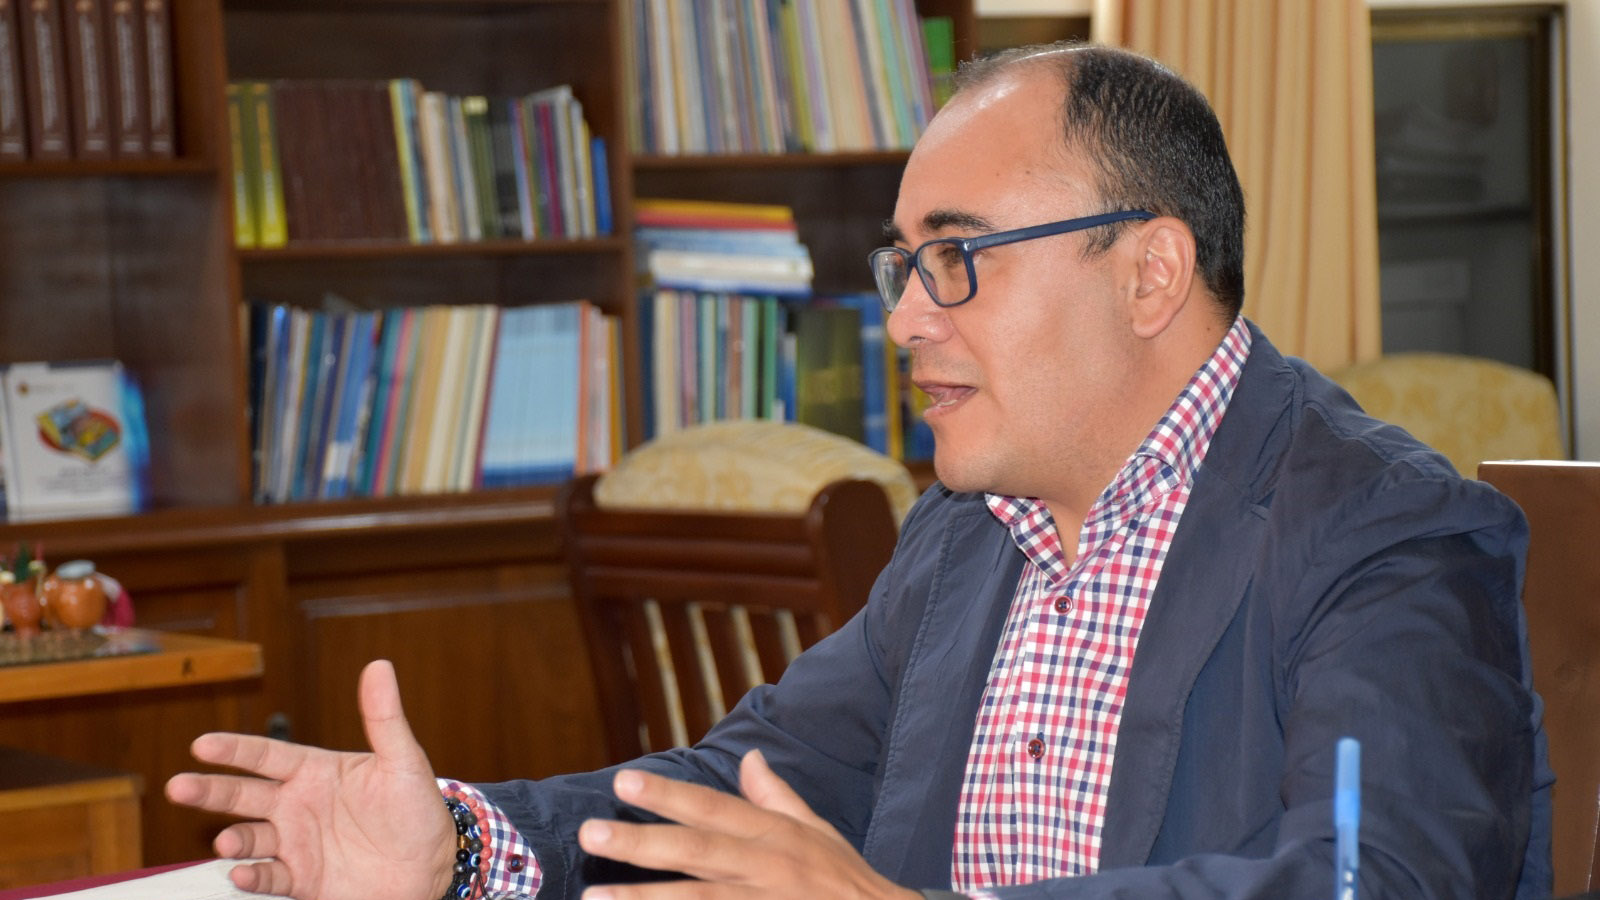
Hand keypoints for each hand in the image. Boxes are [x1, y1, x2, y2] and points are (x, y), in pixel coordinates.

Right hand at [164, 659, 455, 899]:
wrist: (433, 864)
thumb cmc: (417, 808)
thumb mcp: (402, 760)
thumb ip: (383, 717)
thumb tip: (379, 665)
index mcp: (314, 771)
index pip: (266, 755)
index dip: (234, 750)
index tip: (202, 745)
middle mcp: (296, 805)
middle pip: (243, 795)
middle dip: (210, 791)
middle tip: (178, 786)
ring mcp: (296, 843)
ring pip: (250, 838)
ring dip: (234, 838)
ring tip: (227, 839)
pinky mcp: (302, 879)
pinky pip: (270, 878)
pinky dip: (253, 876)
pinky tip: (243, 872)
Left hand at [576, 749, 919, 899]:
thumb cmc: (843, 880)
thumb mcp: (816, 830)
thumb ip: (776, 796)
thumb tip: (748, 757)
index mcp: (774, 835)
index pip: (713, 808)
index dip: (668, 796)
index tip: (624, 782)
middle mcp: (765, 868)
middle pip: (697, 852)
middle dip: (642, 843)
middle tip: (591, 834)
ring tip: (595, 896)